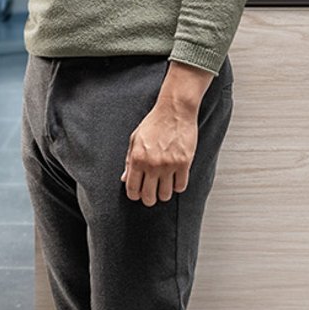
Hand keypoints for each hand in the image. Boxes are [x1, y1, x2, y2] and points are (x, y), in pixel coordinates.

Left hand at [121, 86, 203, 206]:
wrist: (174, 111)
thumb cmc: (154, 123)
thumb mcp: (135, 139)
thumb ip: (128, 160)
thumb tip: (124, 178)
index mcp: (137, 158)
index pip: (132, 189)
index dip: (134, 195)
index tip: (137, 194)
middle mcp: (151, 164)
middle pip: (148, 197)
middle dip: (148, 199)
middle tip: (151, 194)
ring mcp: (168, 165)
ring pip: (165, 195)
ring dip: (164, 193)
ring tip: (163, 186)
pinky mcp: (184, 164)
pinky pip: (180, 187)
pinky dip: (177, 186)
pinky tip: (175, 179)